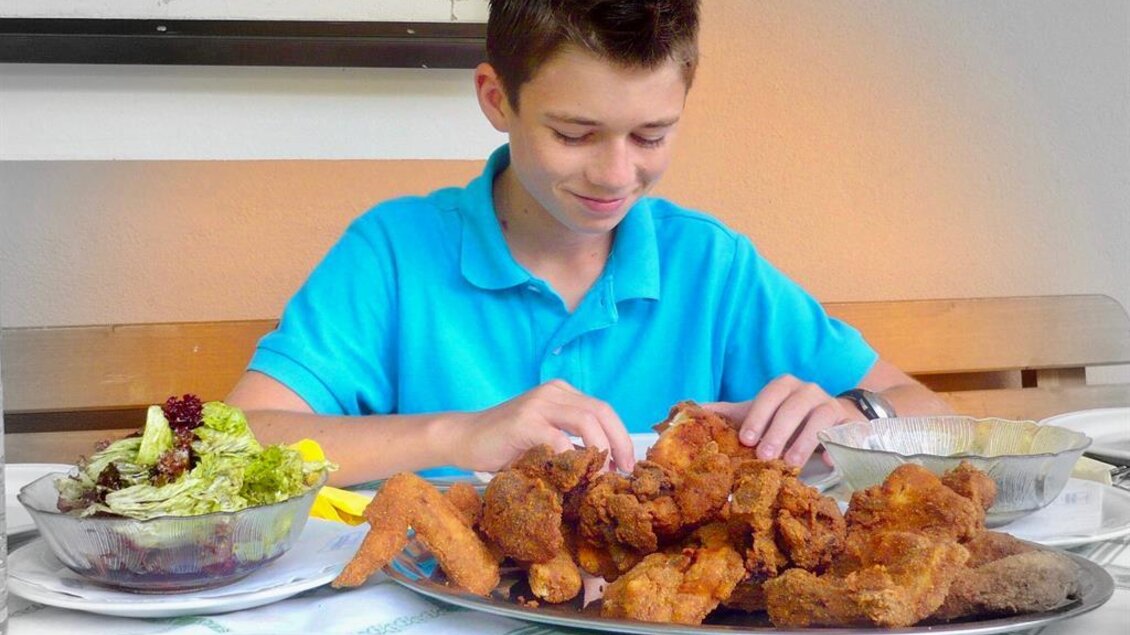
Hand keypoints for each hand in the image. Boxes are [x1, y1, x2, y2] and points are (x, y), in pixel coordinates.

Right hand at [449, 379, 634, 473]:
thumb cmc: (505, 444)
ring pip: (587, 420)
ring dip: (601, 450)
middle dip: (619, 442)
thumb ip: (572, 444)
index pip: (604, 410)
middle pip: (602, 412)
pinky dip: (572, 458)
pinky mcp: (524, 422)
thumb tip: (606, 467)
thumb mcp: (545, 439)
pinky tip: (574, 476)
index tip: (627, 465)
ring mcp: (538, 404)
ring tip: (602, 475)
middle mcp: (553, 393)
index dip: (621, 437)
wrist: (464, 438)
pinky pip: (559, 438)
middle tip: (624, 471)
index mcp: (562, 393)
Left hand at [704, 374, 858, 466]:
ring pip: (821, 418)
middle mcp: (810, 392)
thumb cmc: (789, 418)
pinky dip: (840, 447)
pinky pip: (848, 434)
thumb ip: (731, 413)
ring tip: (792, 464)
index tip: (746, 440)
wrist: (836, 418)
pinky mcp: (852, 424)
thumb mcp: (761, 413)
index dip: (758, 415)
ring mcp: (833, 406)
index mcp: (785, 387)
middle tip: (765, 456)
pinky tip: (830, 462)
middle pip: (794, 407)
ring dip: (805, 440)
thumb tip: (692, 412)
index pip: (771, 394)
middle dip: (778, 431)